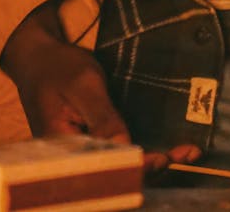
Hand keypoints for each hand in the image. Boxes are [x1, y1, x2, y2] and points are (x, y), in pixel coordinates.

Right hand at [0, 1, 201, 172]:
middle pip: (119, 172)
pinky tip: (169, 147)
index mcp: (66, 151)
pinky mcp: (93, 142)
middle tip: (190, 154)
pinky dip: (145, 151)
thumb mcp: (83, 85)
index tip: (167, 159)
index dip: (140, 166)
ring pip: (122, 165)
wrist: (39, 58)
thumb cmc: (58, 67)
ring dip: (154, 161)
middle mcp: (76, 159)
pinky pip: (120, 152)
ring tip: (189, 152)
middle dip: (155, 167)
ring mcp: (85, 152)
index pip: (108, 166)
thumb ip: (103, 118)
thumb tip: (127, 147)